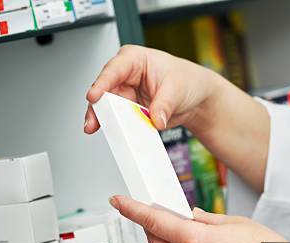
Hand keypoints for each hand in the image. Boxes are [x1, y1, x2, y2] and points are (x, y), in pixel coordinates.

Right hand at [85, 45, 223, 133]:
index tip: (93, 96)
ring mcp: (126, 94)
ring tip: (104, 131)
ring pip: (108, 108)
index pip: (113, 70)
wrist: (196, 98)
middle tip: (94, 122)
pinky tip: (118, 135)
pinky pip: (120, 120)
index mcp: (134, 59)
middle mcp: (125, 76)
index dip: (101, 84)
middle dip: (98, 108)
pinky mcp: (129, 110)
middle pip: (104, 91)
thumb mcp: (177, 89)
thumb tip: (154, 119)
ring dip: (106, 121)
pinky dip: (119, 129)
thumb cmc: (187, 80)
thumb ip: (163, 105)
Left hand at [109, 195, 285, 242]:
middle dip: (154, 227)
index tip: (119, 201)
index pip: (153, 221)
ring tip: (211, 241)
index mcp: (195, 241)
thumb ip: (205, 220)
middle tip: (163, 215)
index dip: (132, 209)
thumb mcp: (236, 223)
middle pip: (157, 242)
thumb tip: (189, 217)